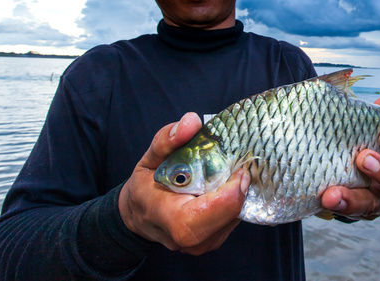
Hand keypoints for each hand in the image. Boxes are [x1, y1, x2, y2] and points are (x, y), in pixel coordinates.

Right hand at [118, 112, 249, 254]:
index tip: (238, 171)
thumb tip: (192, 121)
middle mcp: (186, 239)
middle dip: (238, 192)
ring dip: (237, 197)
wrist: (140, 216)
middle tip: (239, 170)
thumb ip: (168, 139)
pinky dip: (233, 204)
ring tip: (229, 177)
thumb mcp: (150, 157)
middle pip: (226, 218)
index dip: (228, 195)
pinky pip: (232, 222)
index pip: (203, 215)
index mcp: (167, 216)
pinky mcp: (212, 241)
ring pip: (233, 220)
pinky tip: (225, 190)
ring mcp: (201, 245)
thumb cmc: (145, 187)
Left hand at [321, 97, 379, 219]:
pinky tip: (327, 197)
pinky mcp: (363, 211)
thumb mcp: (368, 121)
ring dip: (361, 196)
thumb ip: (378, 113)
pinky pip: (356, 212)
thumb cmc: (361, 134)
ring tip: (337, 188)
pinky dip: (342, 204)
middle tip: (364, 157)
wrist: (337, 159)